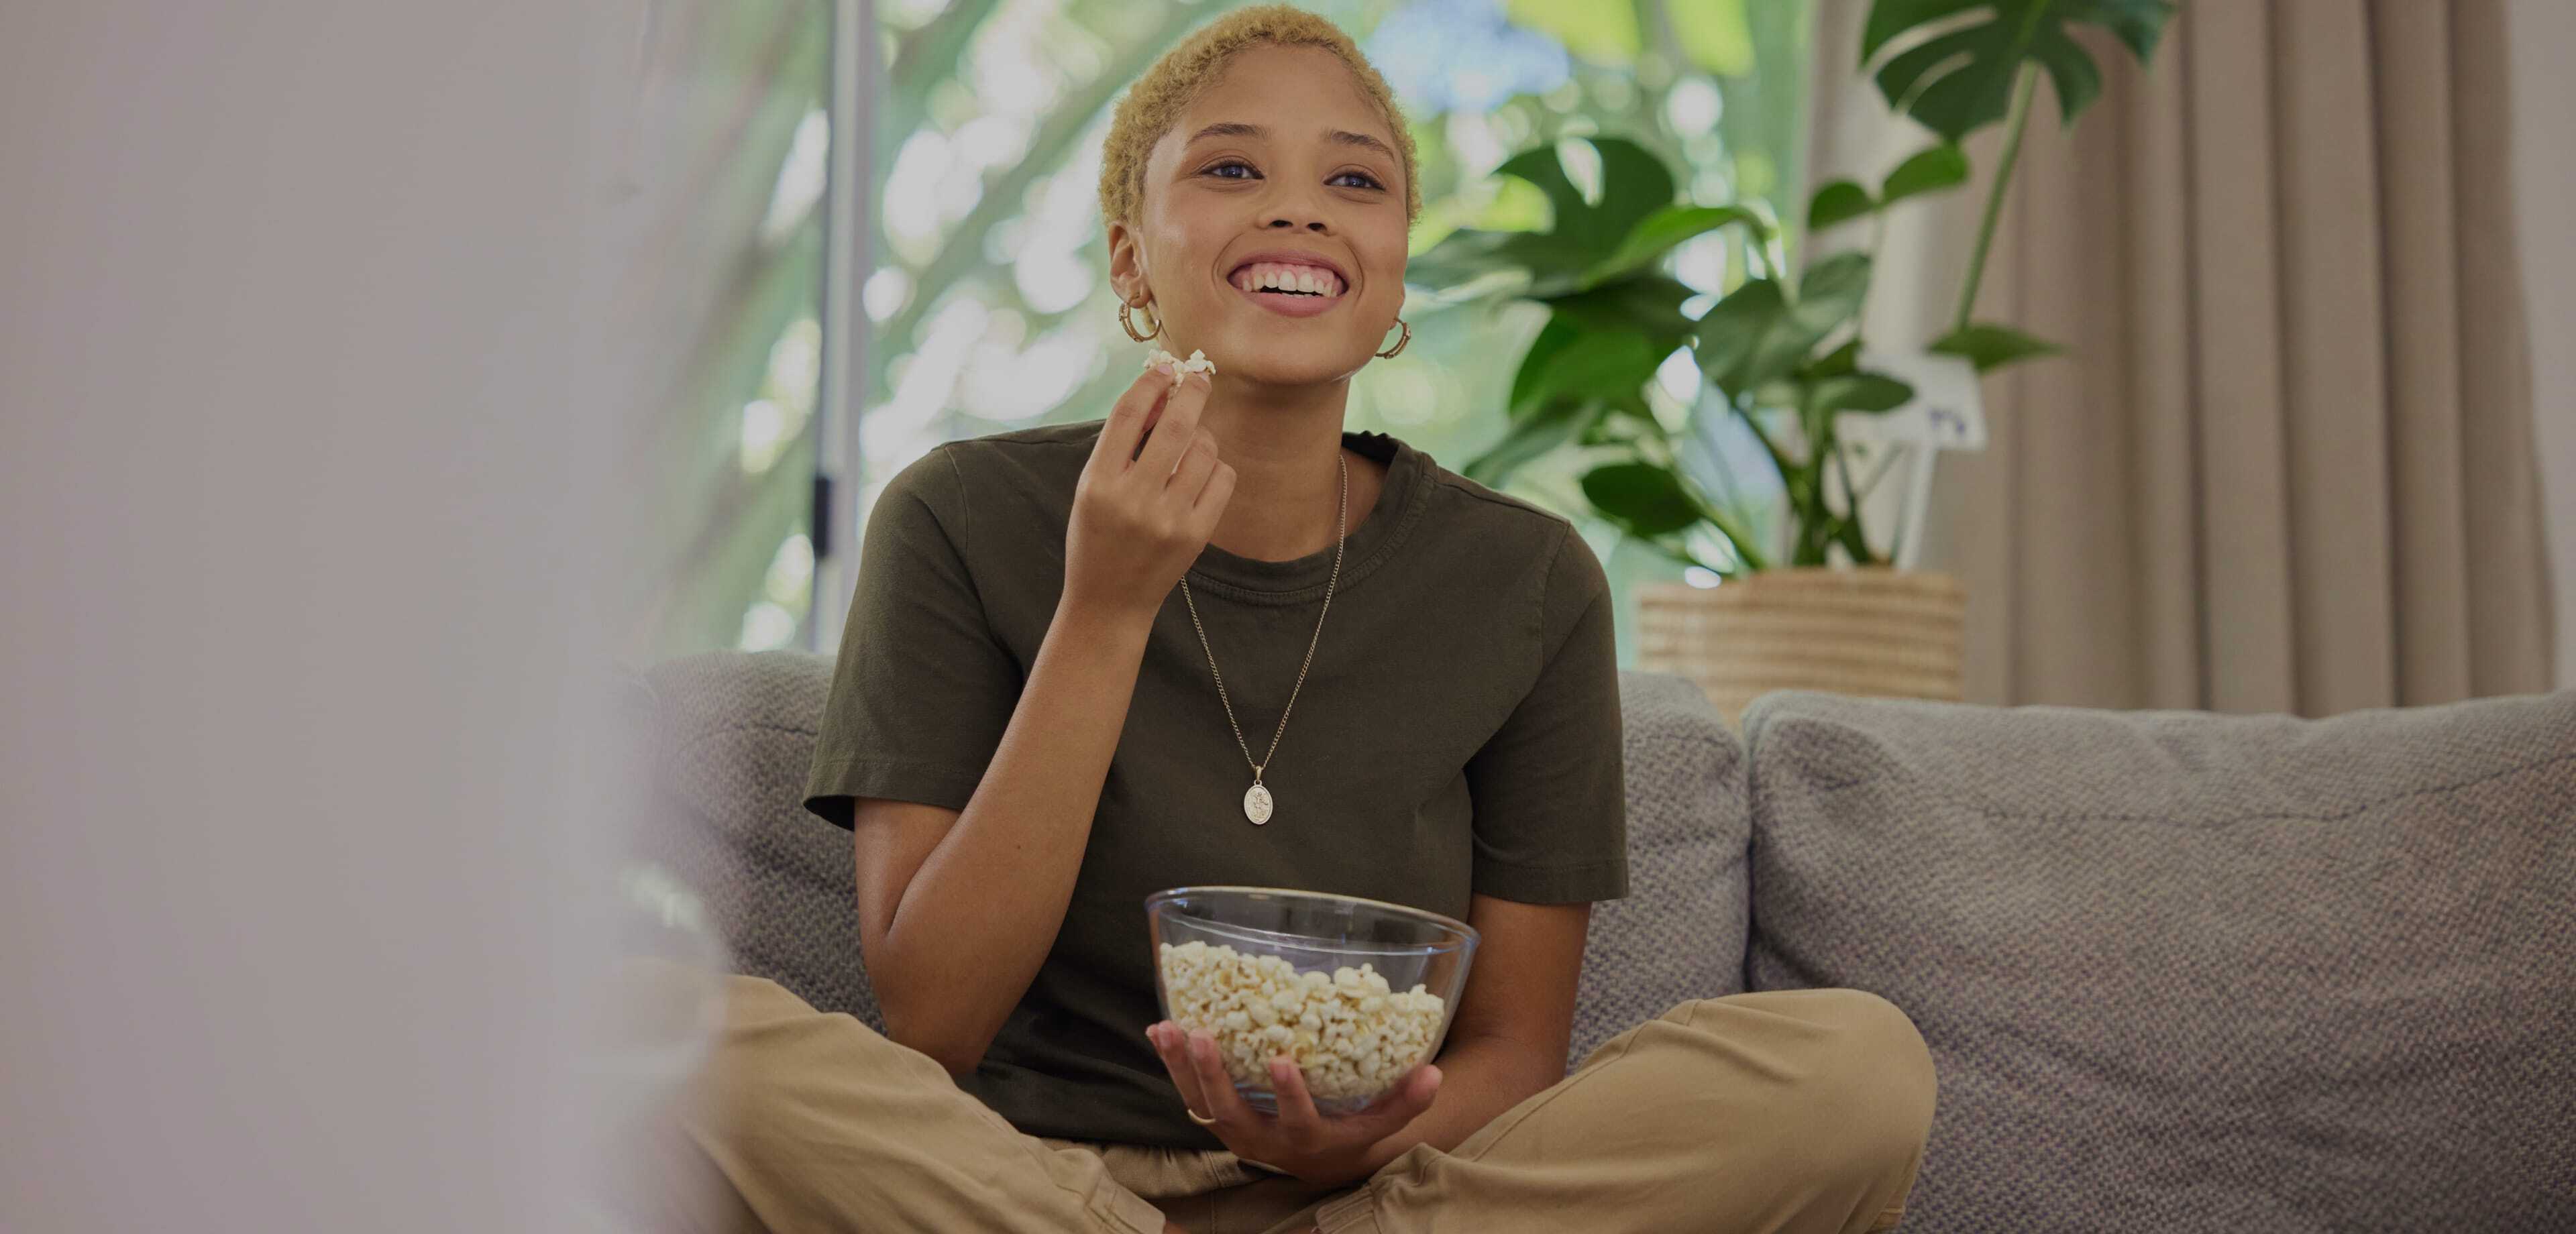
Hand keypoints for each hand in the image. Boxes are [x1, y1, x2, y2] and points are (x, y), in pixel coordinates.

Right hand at [1061, 360, 1233, 623]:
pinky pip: (1222, 479)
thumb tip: (1161, 391)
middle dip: (1191, 392)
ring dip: (1202, 435)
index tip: (1165, 367)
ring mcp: (1167, 520)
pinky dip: (1215, 467)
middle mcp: (1133, 500)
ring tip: (1191, 443)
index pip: (1128, 415)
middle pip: (1174, 425)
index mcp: (1098, 483)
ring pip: (1203, 450)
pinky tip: (1201, 473)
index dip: (1151, 383)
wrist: (1109, 601)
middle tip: (1199, 377)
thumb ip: (1121, 444)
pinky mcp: (1195, 536)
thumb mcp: (1092, 488)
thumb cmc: (1098, 534)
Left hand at [1146, 1020, 1441, 1187]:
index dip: (1289, 1096)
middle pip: (1231, 1113)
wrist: (1317, 1164)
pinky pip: (1189, 1093)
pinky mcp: (1217, 1117)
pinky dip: (1173, 1066)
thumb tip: (1434, 1074)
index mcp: (1305, 1139)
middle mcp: (1263, 1140)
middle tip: (1202, 1036)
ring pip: (1200, 1104)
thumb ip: (1407, 1101)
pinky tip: (1160, 1031)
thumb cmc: (1352, 1133)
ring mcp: (1235, 1130)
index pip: (1297, 1122)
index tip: (1281, 1062)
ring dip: (1181, 1068)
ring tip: (1168, 1029)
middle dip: (1214, 1076)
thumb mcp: (1382, 1123)